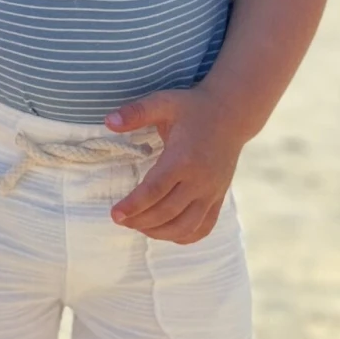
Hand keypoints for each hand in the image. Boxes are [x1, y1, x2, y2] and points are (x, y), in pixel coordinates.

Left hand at [106, 88, 243, 244]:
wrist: (231, 114)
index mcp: (183, 158)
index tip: (114, 214)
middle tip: (120, 220)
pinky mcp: (219, 197)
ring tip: (138, 226)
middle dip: (140, 221)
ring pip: (186, 226)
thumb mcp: (163, 102)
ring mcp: (212, 192)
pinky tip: (166, 232)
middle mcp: (200, 180)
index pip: (154, 190)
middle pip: (167, 212)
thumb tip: (108, 121)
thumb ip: (136, 112)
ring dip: (159, 232)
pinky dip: (184, 236)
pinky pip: (204, 227)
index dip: (133, 206)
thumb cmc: (192, 108)